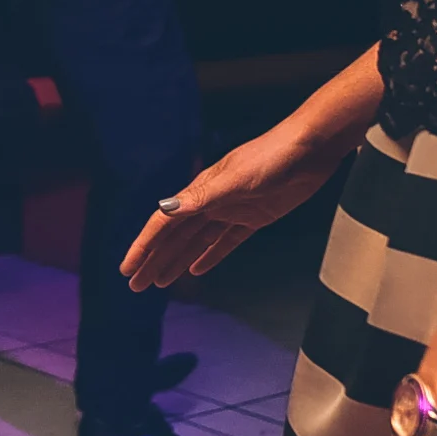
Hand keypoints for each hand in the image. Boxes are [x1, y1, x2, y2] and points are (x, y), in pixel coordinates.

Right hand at [123, 120, 344, 291]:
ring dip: (176, 262)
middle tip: (136, 286)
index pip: (163, 224)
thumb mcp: (236, 178)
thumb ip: (203, 196)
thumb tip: (168, 209)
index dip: (143, 247)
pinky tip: (196, 270)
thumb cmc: (272, 156)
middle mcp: (210, 202)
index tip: (127, 269)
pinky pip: (225, 242)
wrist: (309, 149)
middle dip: (153, 261)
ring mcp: (231, 210)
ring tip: (159, 283)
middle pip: (175, 238)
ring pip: (196, 243)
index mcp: (200, 192)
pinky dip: (209, 256)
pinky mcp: (253, 217)